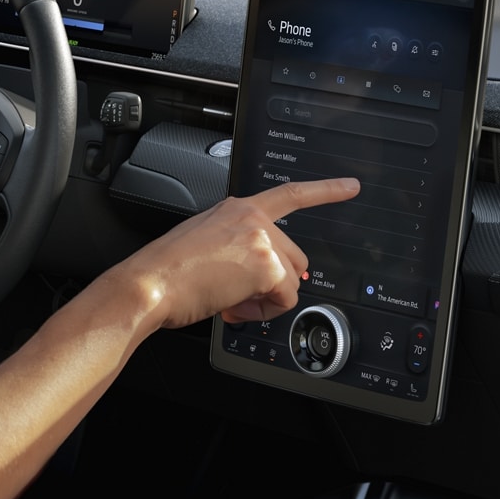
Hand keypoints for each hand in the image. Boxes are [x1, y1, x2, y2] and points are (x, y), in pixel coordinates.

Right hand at [113, 177, 360, 328]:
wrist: (149, 284)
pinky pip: (284, 299)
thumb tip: (264, 278)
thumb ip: (240, 248)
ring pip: (291, 279)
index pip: (290, 194)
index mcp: (238, 209)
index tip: (350, 186)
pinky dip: (264, 312)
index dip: (325, 189)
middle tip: (240, 296)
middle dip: (274, 282)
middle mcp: (252, 218)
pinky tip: (234, 307)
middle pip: (294, 256)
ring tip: (231, 302)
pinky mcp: (266, 266)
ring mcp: (261, 239)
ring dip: (266, 300)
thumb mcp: (205, 242)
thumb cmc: (167, 271)